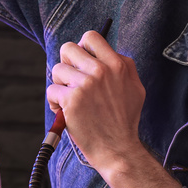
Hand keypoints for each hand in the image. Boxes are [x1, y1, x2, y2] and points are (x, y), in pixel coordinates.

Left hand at [46, 30, 145, 174]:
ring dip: (60, 84)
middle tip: (71, 80)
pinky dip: (55, 102)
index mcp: (118, 65)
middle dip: (66, 63)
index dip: (82, 47)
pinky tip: (64, 112)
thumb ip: (124, 66)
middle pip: (68, 48)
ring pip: (57, 69)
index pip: (91, 37)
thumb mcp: (135, 87)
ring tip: (69, 100)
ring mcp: (85, 85)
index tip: (81, 62)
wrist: (118, 150)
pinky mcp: (71, 100)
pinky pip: (52, 90)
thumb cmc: (125, 121)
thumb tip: (107, 51)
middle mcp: (101, 71)